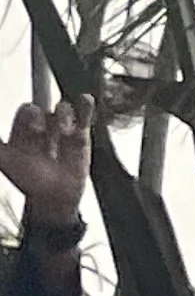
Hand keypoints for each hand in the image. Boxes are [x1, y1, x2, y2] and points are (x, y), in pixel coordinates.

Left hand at [0, 96, 92, 230]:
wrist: (54, 196)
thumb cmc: (29, 180)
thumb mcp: (5, 160)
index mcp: (23, 129)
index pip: (27, 110)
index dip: (30, 115)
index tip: (34, 129)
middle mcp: (42, 127)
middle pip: (46, 107)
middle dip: (46, 118)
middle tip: (46, 134)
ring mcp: (62, 129)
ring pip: (63, 110)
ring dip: (64, 118)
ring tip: (64, 135)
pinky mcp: (81, 135)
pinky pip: (84, 116)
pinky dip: (86, 107)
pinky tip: (86, 99)